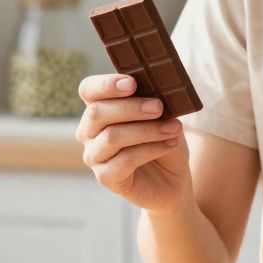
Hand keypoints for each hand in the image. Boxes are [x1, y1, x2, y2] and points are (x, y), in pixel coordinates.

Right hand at [76, 74, 191, 212]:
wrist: (172, 179)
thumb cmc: (163, 140)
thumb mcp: (163, 116)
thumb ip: (154, 101)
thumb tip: (160, 90)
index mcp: (99, 108)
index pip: (89, 90)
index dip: (106, 84)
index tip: (132, 83)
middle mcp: (89, 132)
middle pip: (97, 112)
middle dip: (131, 107)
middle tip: (159, 107)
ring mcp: (94, 156)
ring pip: (112, 137)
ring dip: (146, 130)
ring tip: (173, 128)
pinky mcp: (105, 177)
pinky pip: (125, 160)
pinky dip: (151, 149)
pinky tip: (170, 144)